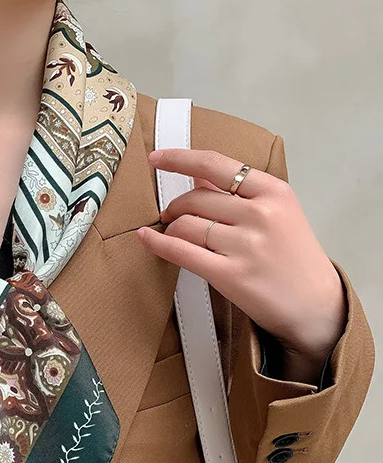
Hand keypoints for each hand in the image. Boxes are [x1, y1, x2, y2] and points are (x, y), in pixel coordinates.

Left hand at [137, 148, 346, 383]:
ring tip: (174, 233)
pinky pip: (181, 252)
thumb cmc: (293, 257)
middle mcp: (260, 214)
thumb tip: (197, 173)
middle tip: (171, 215)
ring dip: (170, 227)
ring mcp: (246, 245)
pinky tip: (146, 238)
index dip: (180, 158)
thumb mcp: (278, 212)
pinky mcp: (230, 275)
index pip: (217, 165)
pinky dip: (158, 243)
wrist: (315, 304)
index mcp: (274, 192)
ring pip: (186, 224)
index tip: (156, 158)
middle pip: (196, 197)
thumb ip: (239, 192)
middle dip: (175, 206)